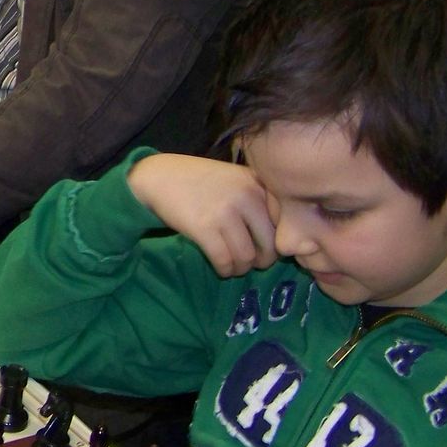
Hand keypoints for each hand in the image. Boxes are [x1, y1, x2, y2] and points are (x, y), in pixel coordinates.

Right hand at [126, 154, 278, 278]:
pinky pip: (224, 260)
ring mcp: (225, 212)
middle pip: (269, 246)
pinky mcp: (204, 228)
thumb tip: (283, 238)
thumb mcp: (236, 179)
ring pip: (247, 257)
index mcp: (258, 183)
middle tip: (252, 262)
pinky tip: (221, 268)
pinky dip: (225, 270)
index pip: (285, 224)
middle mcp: (247, 196)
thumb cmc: (200, 180)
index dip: (279, 242)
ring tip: (234, 266)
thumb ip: (261, 199)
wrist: (160, 176)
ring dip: (242, 268)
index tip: (267, 248)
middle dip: (262, 261)